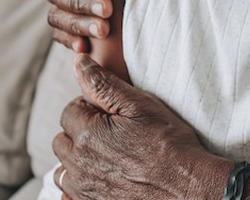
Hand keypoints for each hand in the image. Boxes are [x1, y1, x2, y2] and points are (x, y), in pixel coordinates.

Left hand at [53, 55, 226, 199]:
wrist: (187, 187)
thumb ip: (102, 83)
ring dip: (78, 159)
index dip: (91, 107)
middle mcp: (78, 164)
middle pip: (62, 139)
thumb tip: (78, 62)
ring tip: (108, 156)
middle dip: (81, 132)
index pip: (70, 110)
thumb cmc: (168, 143)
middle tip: (112, 133)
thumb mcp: (139, 105)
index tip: (113, 114)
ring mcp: (84, 189)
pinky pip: (69, 194)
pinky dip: (80, 185)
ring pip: (64, 168)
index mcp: (86, 134)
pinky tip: (102, 178)